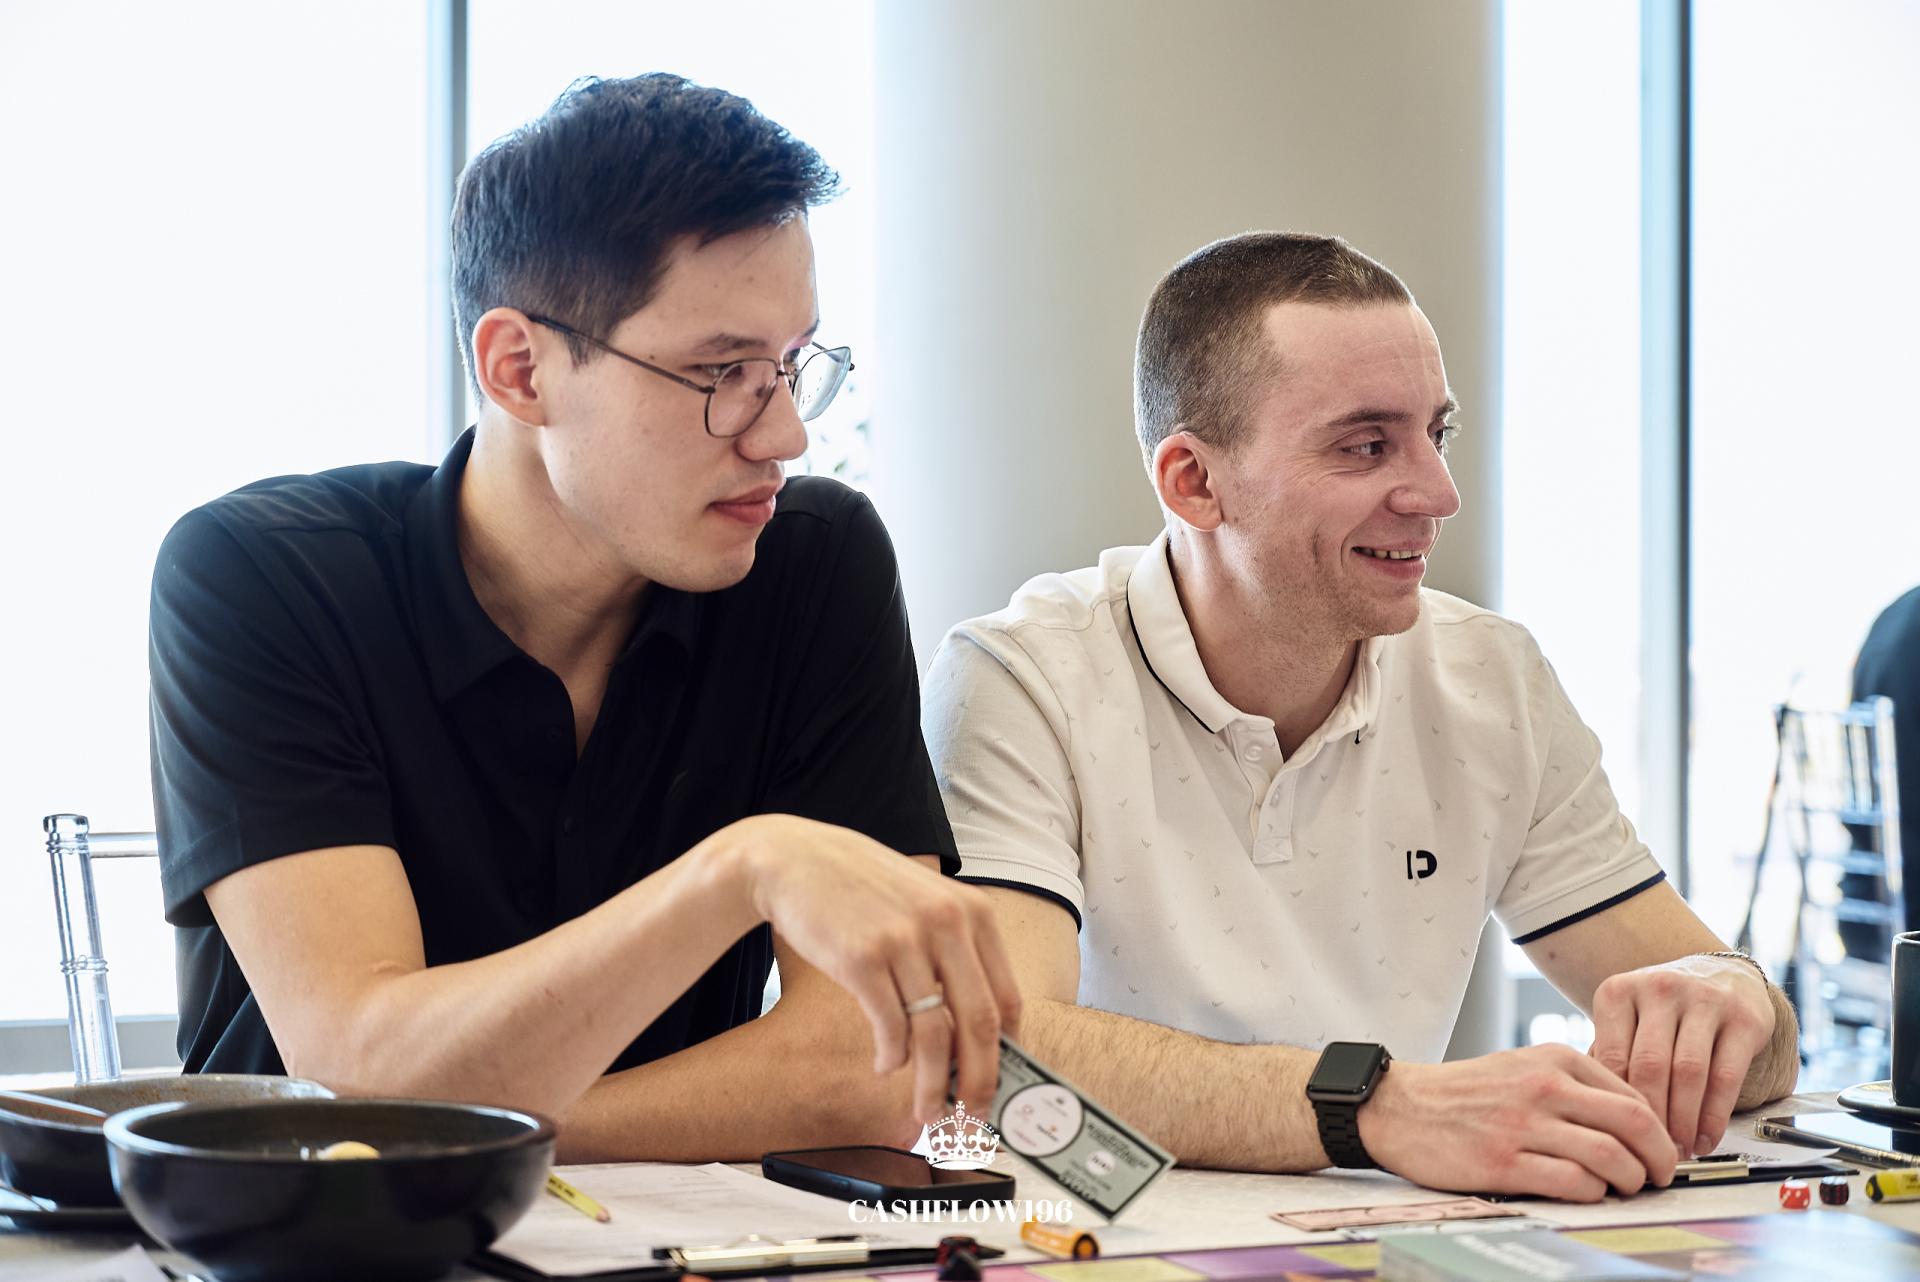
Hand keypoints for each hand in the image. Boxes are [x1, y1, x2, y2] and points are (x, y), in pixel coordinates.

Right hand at [721, 815, 1021, 1124]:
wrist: (794, 860)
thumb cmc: (864, 890)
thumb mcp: (925, 905)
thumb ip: (956, 954)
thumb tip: (979, 1036)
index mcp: (973, 913)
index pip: (1007, 999)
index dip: (1009, 1053)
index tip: (1002, 1086)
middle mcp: (946, 923)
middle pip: (979, 1024)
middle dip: (980, 1081)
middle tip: (974, 1116)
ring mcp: (904, 940)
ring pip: (934, 1035)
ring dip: (933, 1086)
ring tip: (927, 1111)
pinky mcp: (862, 958)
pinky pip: (889, 1028)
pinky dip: (891, 1059)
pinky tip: (885, 1065)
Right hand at [1356, 1044, 1678, 1201]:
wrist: (1401, 1106)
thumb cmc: (1466, 1094)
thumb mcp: (1524, 1067)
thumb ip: (1574, 1085)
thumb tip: (1633, 1123)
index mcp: (1554, 1059)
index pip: (1633, 1095)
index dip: (1660, 1130)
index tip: (1661, 1151)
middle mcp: (1543, 1086)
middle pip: (1634, 1123)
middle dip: (1661, 1158)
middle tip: (1661, 1176)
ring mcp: (1523, 1124)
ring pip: (1610, 1156)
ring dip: (1630, 1182)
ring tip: (1624, 1189)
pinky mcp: (1503, 1162)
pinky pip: (1572, 1182)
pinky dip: (1592, 1193)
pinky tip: (1586, 1192)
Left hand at [1587, 955, 1773, 1157]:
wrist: (1720, 975)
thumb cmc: (1661, 1011)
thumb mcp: (1626, 1020)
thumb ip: (1609, 1059)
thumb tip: (1597, 1116)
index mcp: (1618, 992)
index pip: (1612, 1058)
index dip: (1617, 1105)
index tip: (1620, 1137)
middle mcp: (1659, 989)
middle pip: (1650, 1066)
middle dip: (1652, 1118)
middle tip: (1652, 1152)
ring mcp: (1703, 1000)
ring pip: (1689, 1073)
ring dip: (1684, 1121)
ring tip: (1680, 1151)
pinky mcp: (1743, 1018)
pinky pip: (1726, 1076)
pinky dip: (1714, 1116)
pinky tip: (1707, 1139)